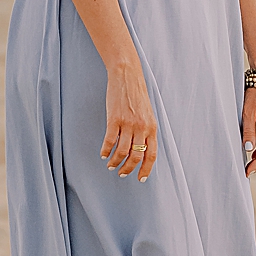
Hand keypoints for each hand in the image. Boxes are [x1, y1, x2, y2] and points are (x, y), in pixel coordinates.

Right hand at [102, 63, 156, 181]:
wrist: (128, 77)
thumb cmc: (138, 97)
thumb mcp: (148, 115)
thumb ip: (147, 131)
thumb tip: (142, 150)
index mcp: (152, 128)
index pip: (151, 155)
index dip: (145, 169)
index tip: (140, 178)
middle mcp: (142, 127)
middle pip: (136, 156)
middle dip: (128, 169)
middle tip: (121, 173)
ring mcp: (128, 123)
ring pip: (122, 151)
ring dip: (115, 161)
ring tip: (110, 165)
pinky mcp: (114, 119)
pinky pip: (109, 140)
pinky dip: (105, 150)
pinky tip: (103, 154)